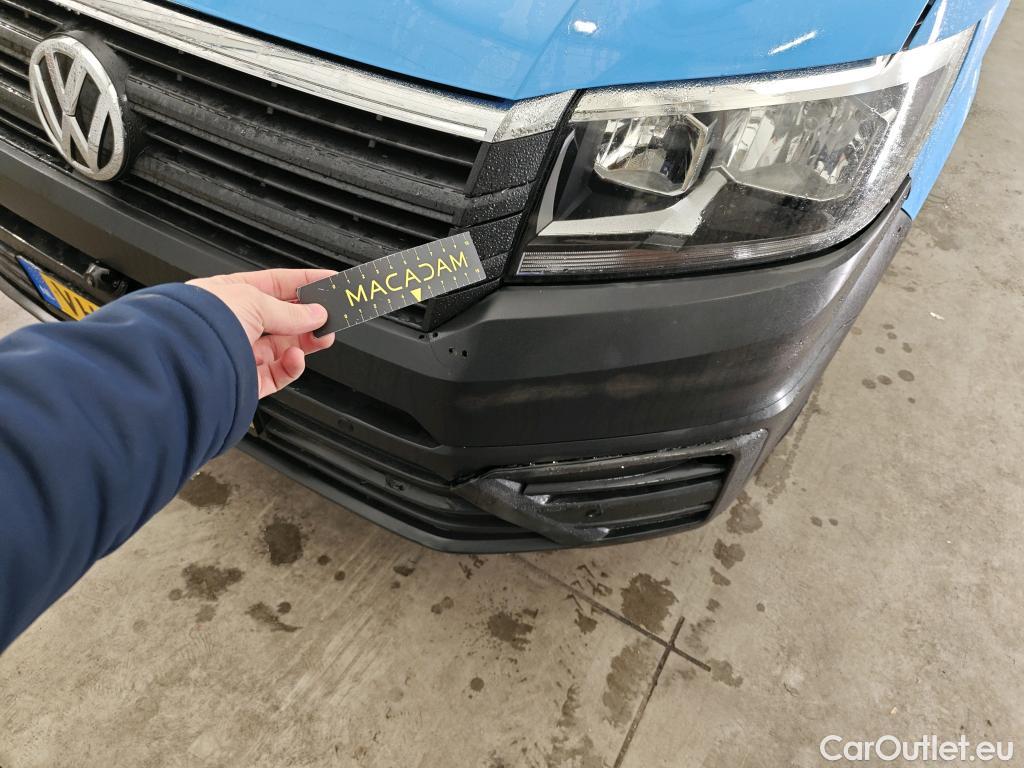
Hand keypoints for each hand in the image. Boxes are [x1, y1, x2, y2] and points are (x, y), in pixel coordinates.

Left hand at [188, 269, 335, 397]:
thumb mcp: (253, 301)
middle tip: (332, 315)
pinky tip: (296, 357)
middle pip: (282, 319)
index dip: (304, 283)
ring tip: (324, 337)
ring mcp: (239, 354)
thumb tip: (316, 314)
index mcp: (228, 295)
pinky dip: (292, 366)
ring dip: (307, 341)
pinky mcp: (245, 382)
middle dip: (310, 317)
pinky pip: (278, 374)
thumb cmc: (202, 322)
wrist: (180, 361)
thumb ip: (290, 311)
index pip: (274, 285)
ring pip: (284, 347)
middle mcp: (232, 324)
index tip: (329, 282)